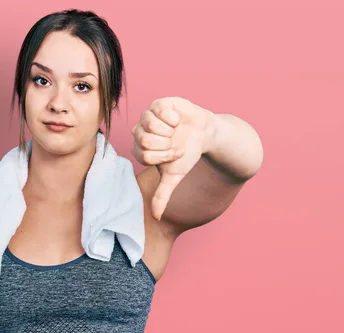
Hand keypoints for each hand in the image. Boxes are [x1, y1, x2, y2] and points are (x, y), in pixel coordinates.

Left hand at [132, 96, 213, 220]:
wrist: (204, 134)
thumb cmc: (187, 154)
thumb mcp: (174, 176)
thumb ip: (162, 195)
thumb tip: (156, 217)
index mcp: (139, 149)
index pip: (144, 155)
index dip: (164, 155)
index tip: (175, 154)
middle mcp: (140, 131)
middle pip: (145, 140)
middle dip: (167, 143)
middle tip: (176, 141)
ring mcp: (147, 116)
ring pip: (150, 124)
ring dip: (170, 130)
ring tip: (177, 130)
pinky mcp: (158, 103)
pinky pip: (160, 110)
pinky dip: (174, 117)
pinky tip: (178, 119)